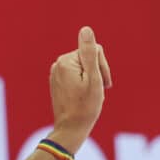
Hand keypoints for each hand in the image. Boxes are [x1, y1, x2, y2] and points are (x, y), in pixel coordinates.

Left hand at [47, 26, 110, 151]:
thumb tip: (85, 29)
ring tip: (91, 96)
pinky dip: (84, 85)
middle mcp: (57, 65)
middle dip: (97, 73)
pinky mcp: (57, 82)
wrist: (70, 130)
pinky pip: (77, 76)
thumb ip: (90, 53)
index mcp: (65, 61)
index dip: (103, 67)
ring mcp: (56, 74)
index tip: (103, 84)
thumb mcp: (93, 79)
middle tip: (99, 92)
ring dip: (92, 80)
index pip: (94, 51)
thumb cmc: (85, 107)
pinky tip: (83, 97)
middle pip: (88, 58)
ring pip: (84, 68)